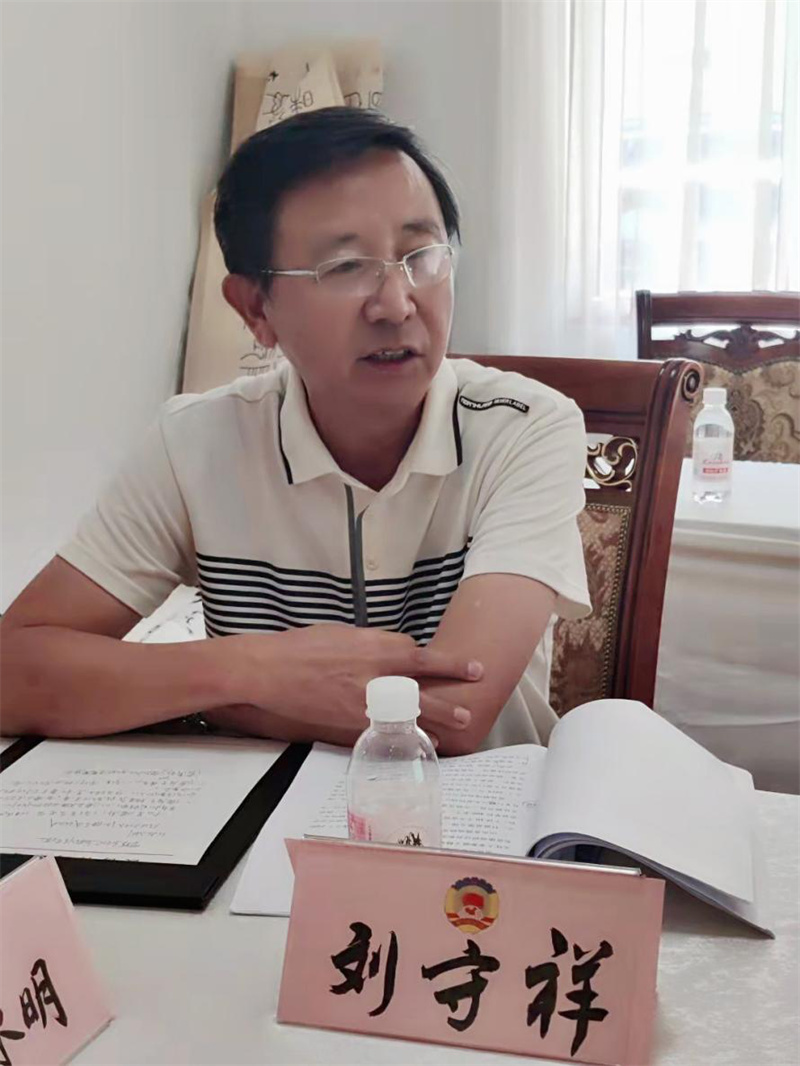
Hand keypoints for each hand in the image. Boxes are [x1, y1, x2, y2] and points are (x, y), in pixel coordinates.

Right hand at [226, 624, 482, 737]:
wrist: (268, 670)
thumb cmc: (301, 647)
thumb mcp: (343, 634)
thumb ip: (373, 644)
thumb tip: (395, 652)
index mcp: (371, 646)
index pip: (417, 653)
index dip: (443, 663)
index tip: (464, 666)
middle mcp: (372, 673)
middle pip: (423, 682)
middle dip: (452, 688)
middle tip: (473, 694)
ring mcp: (362, 701)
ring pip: (409, 711)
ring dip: (436, 719)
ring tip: (459, 724)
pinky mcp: (348, 722)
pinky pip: (385, 730)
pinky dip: (405, 735)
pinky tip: (420, 742)